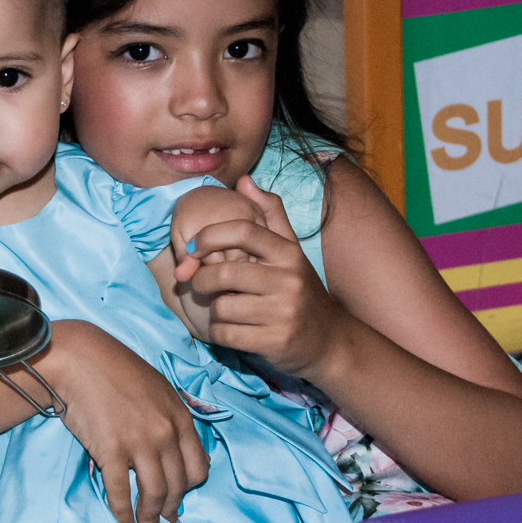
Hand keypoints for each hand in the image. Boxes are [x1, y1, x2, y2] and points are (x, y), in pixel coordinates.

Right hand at [41, 322, 208, 522]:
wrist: (81, 360)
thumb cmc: (117, 371)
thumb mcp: (158, 390)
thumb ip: (172, 420)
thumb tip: (180, 453)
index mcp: (180, 418)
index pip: (197, 467)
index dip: (189, 489)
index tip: (179, 499)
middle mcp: (165, 433)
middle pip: (177, 485)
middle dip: (170, 509)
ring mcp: (139, 442)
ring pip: (155, 494)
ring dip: (150, 518)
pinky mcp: (111, 450)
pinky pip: (120, 491)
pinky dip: (123, 512)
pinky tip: (123, 521)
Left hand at [179, 176, 341, 376]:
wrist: (328, 338)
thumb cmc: (300, 289)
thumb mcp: (291, 250)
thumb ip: (269, 214)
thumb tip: (243, 181)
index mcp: (287, 252)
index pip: (242, 231)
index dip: (209, 236)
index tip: (192, 248)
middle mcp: (288, 280)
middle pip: (223, 273)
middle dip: (201, 279)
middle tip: (200, 283)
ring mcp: (283, 312)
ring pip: (222, 307)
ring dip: (213, 310)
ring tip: (224, 308)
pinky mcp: (275, 342)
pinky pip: (226, 334)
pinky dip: (220, 332)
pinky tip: (230, 328)